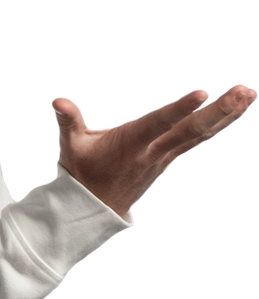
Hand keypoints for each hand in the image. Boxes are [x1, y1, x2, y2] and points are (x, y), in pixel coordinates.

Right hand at [52, 84, 256, 217]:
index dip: (179, 109)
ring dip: (228, 114)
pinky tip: (236, 108)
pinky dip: (219, 122)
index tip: (201, 94)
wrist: (95, 207)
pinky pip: (199, 137)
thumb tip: (58, 102)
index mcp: (133, 144)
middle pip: (193, 129)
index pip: (159, 124)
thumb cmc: (84, 173)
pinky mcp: (171, 156)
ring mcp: (167, 155)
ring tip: (249, 94)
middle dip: (220, 110)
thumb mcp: (70, 146)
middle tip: (244, 91)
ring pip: (201, 133)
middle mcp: (156, 151)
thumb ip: (68, 121)